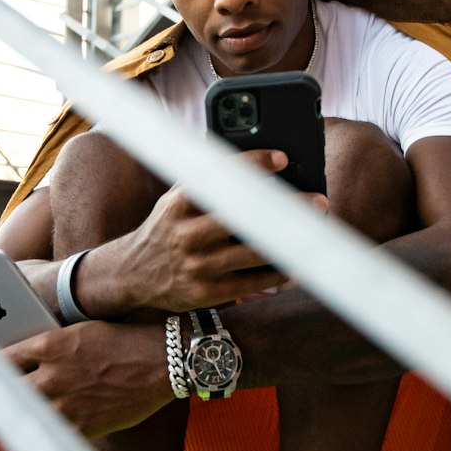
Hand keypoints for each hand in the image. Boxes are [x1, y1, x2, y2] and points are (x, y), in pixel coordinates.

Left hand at [5, 320, 172, 437]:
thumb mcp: (81, 333)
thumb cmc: (124, 341)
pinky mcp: (81, 427)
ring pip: (23, 419)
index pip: (0, 359)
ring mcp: (64, 405)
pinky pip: (49, 438)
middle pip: (5, 392)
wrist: (162, 362)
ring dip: (14, 422)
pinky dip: (41, 439)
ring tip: (4, 426)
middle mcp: (50, 376)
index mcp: (49, 345)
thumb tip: (28, 364)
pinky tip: (35, 441)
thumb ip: (51, 349)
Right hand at [113, 148, 322, 311]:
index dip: (254, 164)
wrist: (132, 274)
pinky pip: (252, 282)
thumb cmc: (166, 229)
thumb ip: (206, 184)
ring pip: (254, 252)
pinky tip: (299, 265)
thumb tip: (254, 168)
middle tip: (317, 201)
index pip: (219, 176)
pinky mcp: (207, 292)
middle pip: (245, 215)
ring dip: (290, 242)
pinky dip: (279, 274)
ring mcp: (197, 265)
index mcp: (180, 203)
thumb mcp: (175, 200)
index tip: (282, 159)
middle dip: (285, 207)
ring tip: (315, 233)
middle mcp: (187, 233)